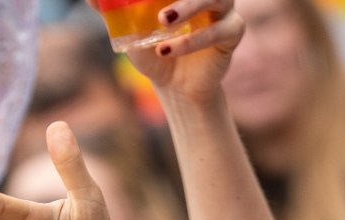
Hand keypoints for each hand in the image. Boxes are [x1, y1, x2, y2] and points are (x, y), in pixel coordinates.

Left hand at [120, 0, 243, 102]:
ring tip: (163, 20)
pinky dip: (191, 42)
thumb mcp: (129, 30)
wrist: (176, 86)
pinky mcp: (232, 32)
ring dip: (188, 6)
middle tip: (159, 10)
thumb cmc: (154, 50)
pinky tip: (167, 50)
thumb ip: (112, 10)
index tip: (151, 4)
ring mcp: (224, 7)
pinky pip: (217, 32)